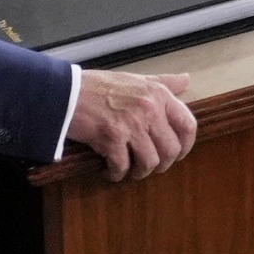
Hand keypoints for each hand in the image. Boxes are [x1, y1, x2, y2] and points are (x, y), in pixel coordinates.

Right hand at [63, 68, 201, 177]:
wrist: (66, 93)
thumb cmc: (100, 86)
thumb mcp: (136, 79)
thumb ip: (163, 82)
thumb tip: (186, 80)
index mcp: (158, 95)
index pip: (188, 125)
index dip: (186, 145)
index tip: (178, 154)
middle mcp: (149, 110)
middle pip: (171, 150)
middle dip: (162, 164)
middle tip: (150, 166)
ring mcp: (131, 125)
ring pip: (149, 162)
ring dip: (140, 172)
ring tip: (130, 170)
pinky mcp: (112, 139)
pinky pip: (122, 167)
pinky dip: (116, 174)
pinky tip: (110, 171)